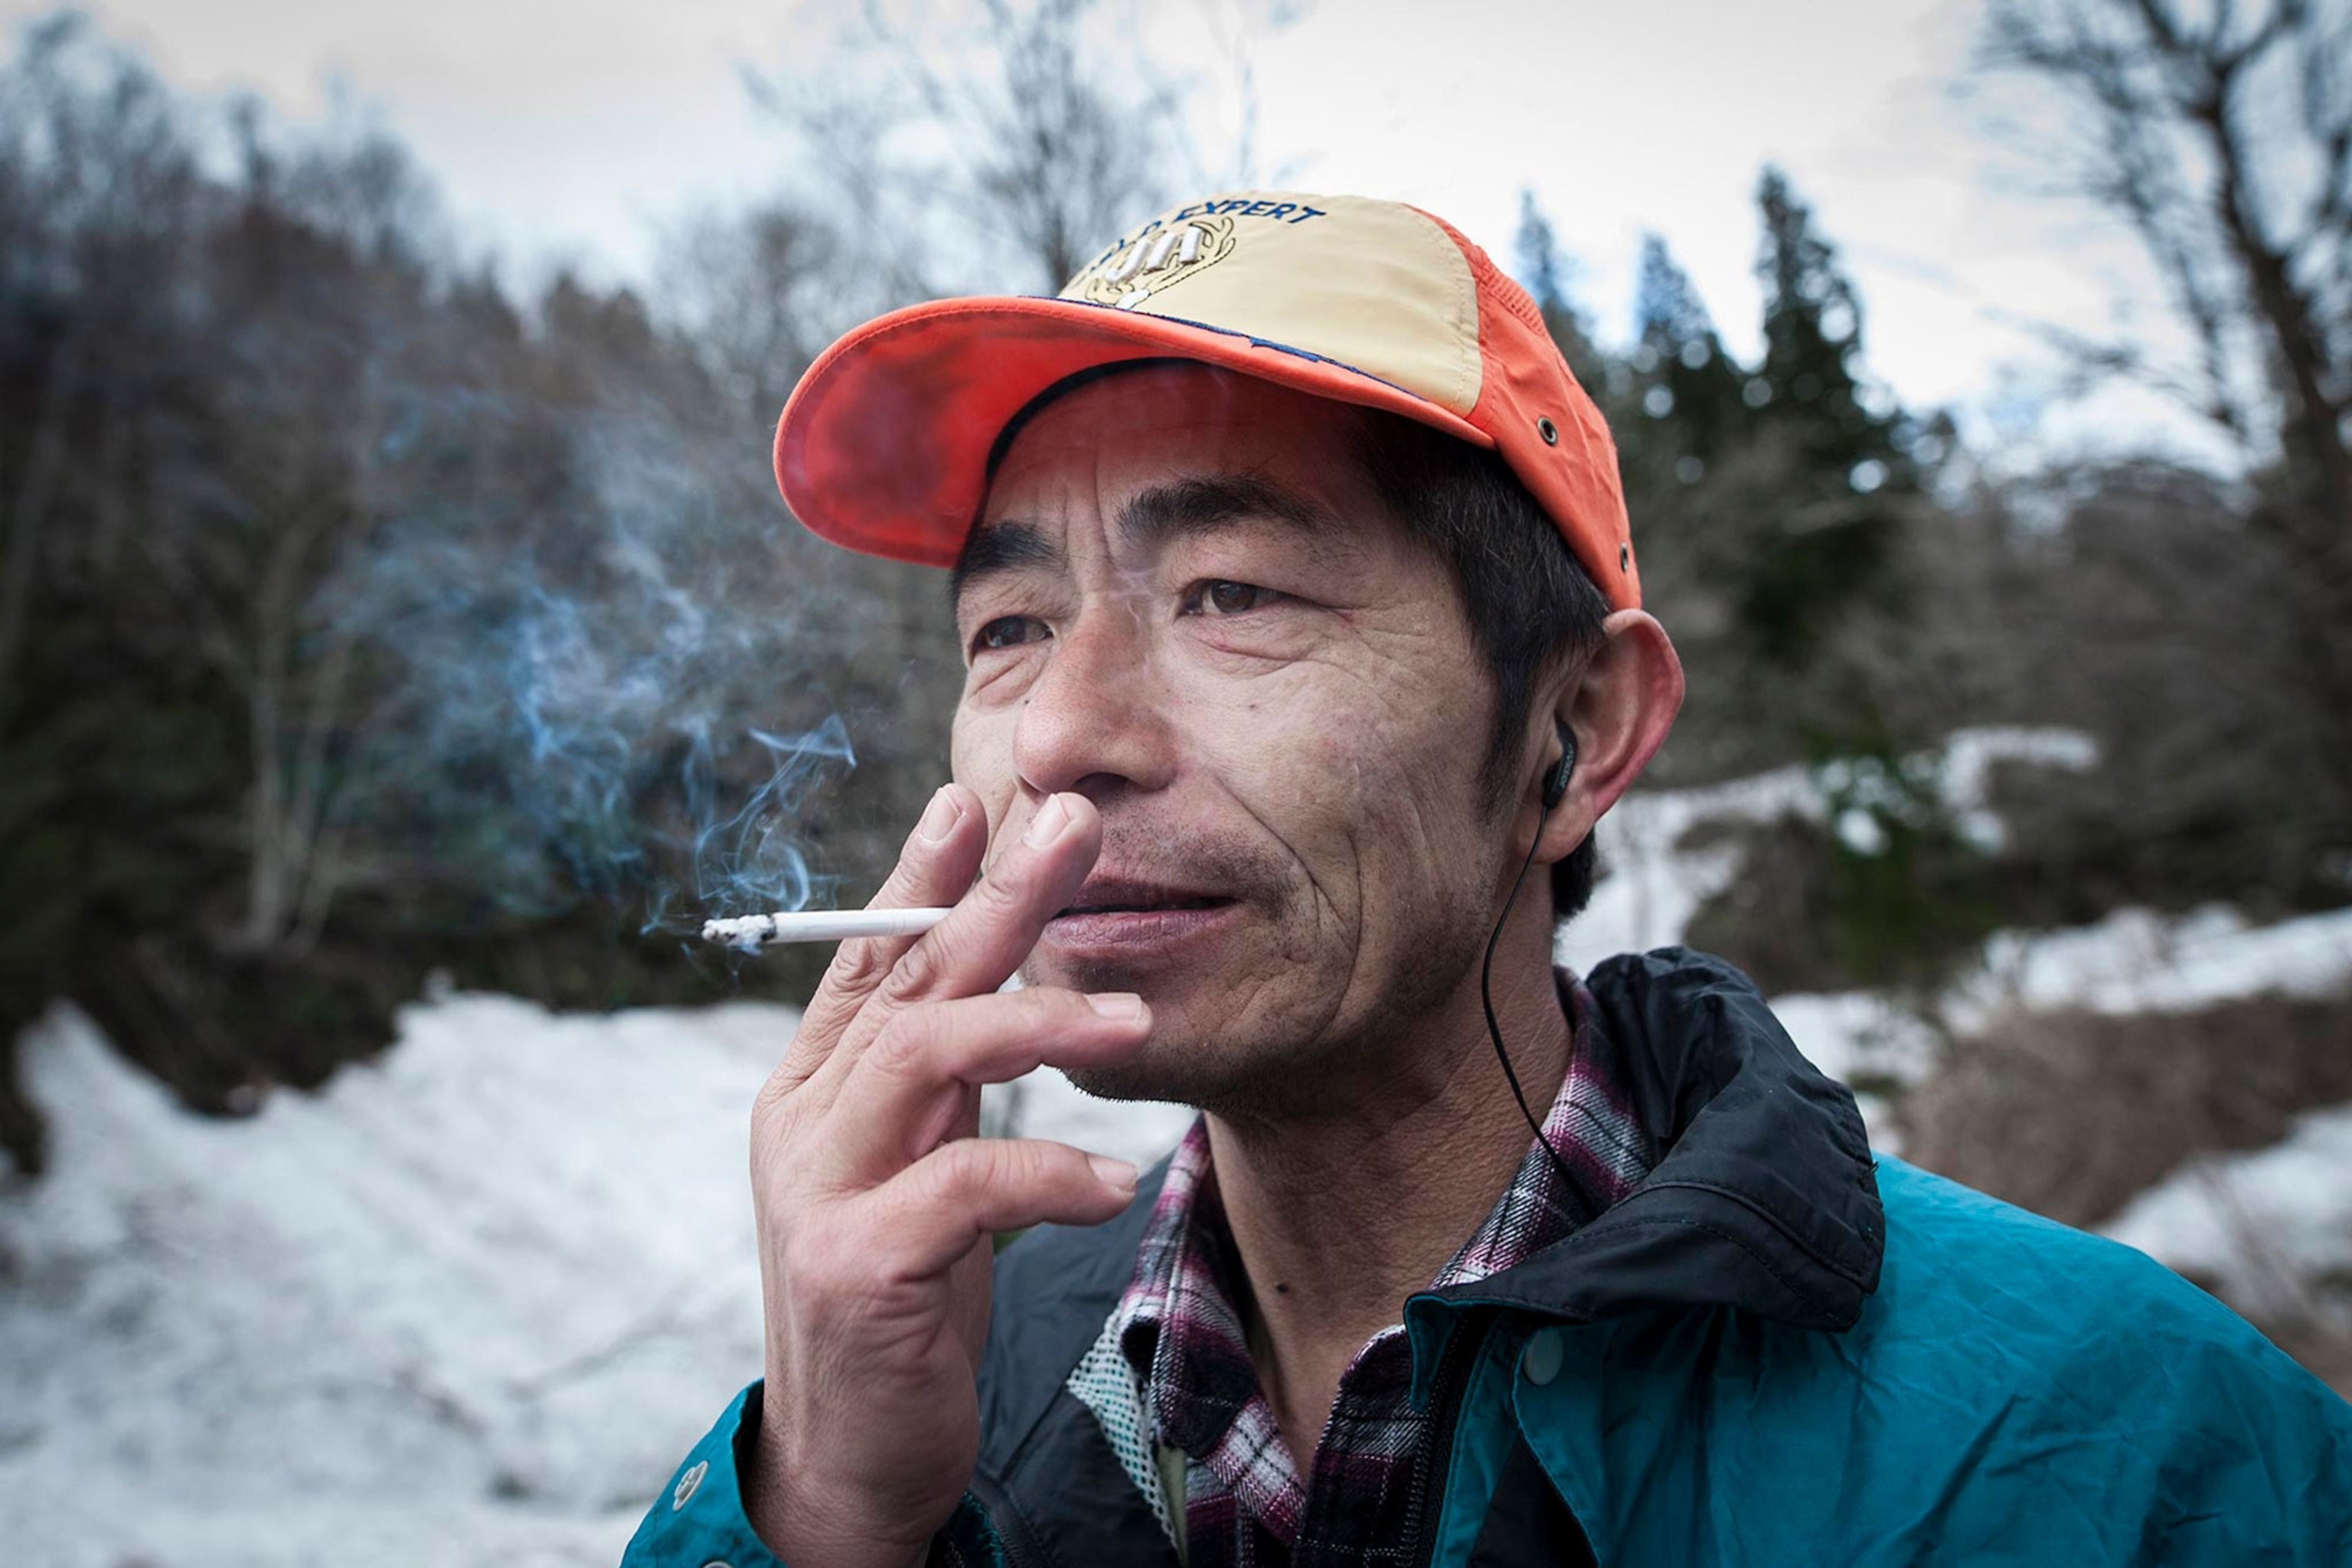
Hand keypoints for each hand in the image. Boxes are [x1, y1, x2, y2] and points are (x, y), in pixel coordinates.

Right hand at [743, 786, 1147, 1566]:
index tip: (976, 798)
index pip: (868, 957)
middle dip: (996, 895)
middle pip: (908, 977)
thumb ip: (935, 1081)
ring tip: (1134, 1021)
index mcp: (815, 1089)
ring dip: (1038, 1021)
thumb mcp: (915, 1170)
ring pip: (927, 1052)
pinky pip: (966, 1185)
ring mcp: (819, 1189)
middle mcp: (804, 1121)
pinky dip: (1048, 1174)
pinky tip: (1109, 1183)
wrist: (848, 1456)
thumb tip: (991, 974)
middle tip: (1073, 828)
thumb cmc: (898, 1301)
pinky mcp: (856, 1265)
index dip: (920, 873)